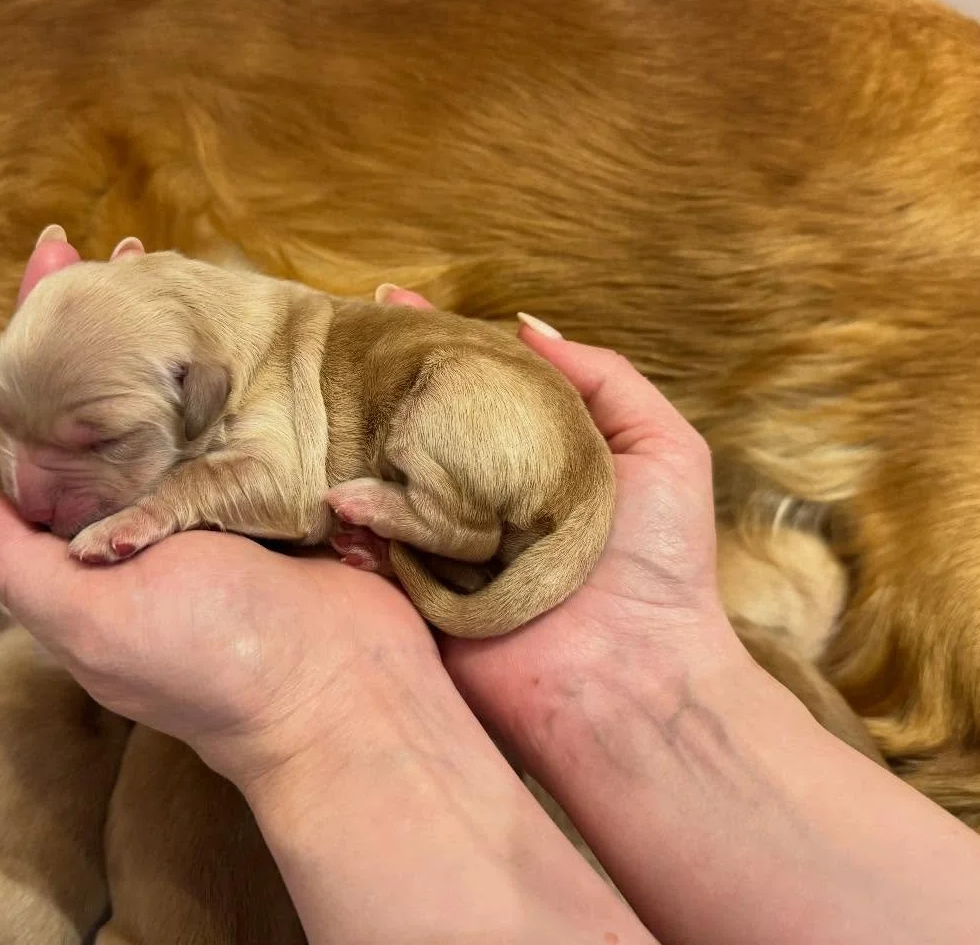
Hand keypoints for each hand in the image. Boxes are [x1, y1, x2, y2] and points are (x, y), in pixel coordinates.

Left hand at [0, 228, 444, 784]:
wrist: (342, 691)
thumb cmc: (205, 657)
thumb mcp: (85, 615)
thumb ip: (11, 556)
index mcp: (96, 547)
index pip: (51, 435)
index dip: (42, 355)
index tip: (51, 266)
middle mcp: (156, 522)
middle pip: (122, 405)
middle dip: (115, 325)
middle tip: (123, 244)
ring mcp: (228, 509)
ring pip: (191, 405)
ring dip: (181, 336)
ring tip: (176, 260)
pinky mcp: (289, 498)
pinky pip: (255, 424)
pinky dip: (246, 371)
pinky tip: (247, 318)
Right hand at [376, 287, 736, 749]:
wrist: (636, 679)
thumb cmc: (661, 562)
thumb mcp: (663, 447)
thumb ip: (603, 377)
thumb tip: (524, 323)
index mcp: (531, 457)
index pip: (474, 385)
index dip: (435, 341)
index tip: (389, 300)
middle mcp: (481, 494)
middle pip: (417, 426)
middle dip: (372, 386)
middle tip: (331, 347)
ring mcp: (443, 545)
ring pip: (380, 481)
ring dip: (346, 445)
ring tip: (316, 404)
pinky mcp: (414, 597)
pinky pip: (368, 549)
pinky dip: (350, 521)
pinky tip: (334, 489)